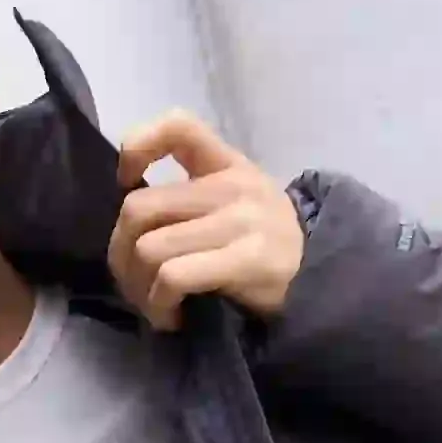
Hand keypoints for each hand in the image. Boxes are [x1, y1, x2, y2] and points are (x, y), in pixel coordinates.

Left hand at [109, 113, 304, 330]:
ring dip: (138, 288)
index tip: (129, 182)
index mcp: (226, 163)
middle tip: (134, 280)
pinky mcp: (246, 261)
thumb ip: (189, 195)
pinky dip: (160, 304)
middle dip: (120, 253)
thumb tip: (128, 224)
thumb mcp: (238, 200)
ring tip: (154, 304)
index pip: (179, 126)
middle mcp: (232, 187)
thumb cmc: (266, 241)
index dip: (139, 146)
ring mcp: (241, 223)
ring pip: (149, 249)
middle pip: (139, 209)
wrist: (321, 277)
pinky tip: (172, 316)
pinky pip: (173, 277)